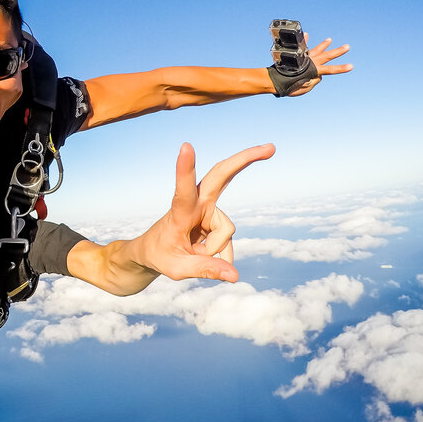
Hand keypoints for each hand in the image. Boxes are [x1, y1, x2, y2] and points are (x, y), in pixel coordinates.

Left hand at [133, 142, 274, 282]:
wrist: (152, 252)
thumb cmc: (159, 255)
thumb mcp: (177, 269)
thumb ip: (205, 270)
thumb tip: (235, 275)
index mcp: (180, 211)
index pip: (182, 189)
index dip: (185, 169)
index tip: (186, 146)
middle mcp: (197, 204)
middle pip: (222, 175)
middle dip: (245, 159)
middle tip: (270, 147)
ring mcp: (208, 210)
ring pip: (227, 232)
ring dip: (213, 249)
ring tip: (192, 253)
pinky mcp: (215, 219)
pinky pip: (227, 240)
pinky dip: (220, 253)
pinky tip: (204, 254)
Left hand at [287, 34, 352, 95]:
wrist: (274, 80)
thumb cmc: (289, 86)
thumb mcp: (305, 88)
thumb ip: (314, 81)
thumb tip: (317, 74)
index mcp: (313, 70)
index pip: (330, 69)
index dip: (341, 68)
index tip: (351, 66)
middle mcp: (310, 62)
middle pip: (327, 56)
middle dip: (338, 51)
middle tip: (347, 46)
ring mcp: (303, 58)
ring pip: (316, 50)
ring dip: (323, 45)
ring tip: (329, 40)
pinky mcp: (296, 57)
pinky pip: (301, 48)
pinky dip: (304, 41)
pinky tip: (306, 34)